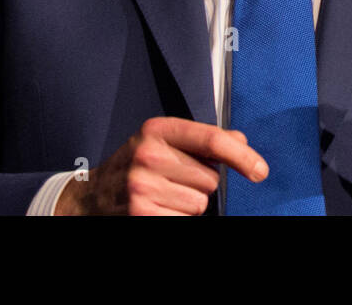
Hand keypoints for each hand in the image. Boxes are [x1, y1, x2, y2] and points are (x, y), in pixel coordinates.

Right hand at [54, 117, 267, 214]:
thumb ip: (202, 140)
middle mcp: (148, 155)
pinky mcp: (142, 215)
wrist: (91, 198)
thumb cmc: (133, 167)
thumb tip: (240, 141)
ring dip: (188, 204)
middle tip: (171, 181)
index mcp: (156, 130)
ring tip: (162, 196)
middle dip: (199, 183)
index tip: (260, 171)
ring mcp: (143, 187)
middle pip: (210, 177)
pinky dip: (178, 219)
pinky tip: (158, 210)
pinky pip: (186, 221)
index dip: (241, 156)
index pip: (210, 140)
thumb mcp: (162, 142)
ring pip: (200, 203)